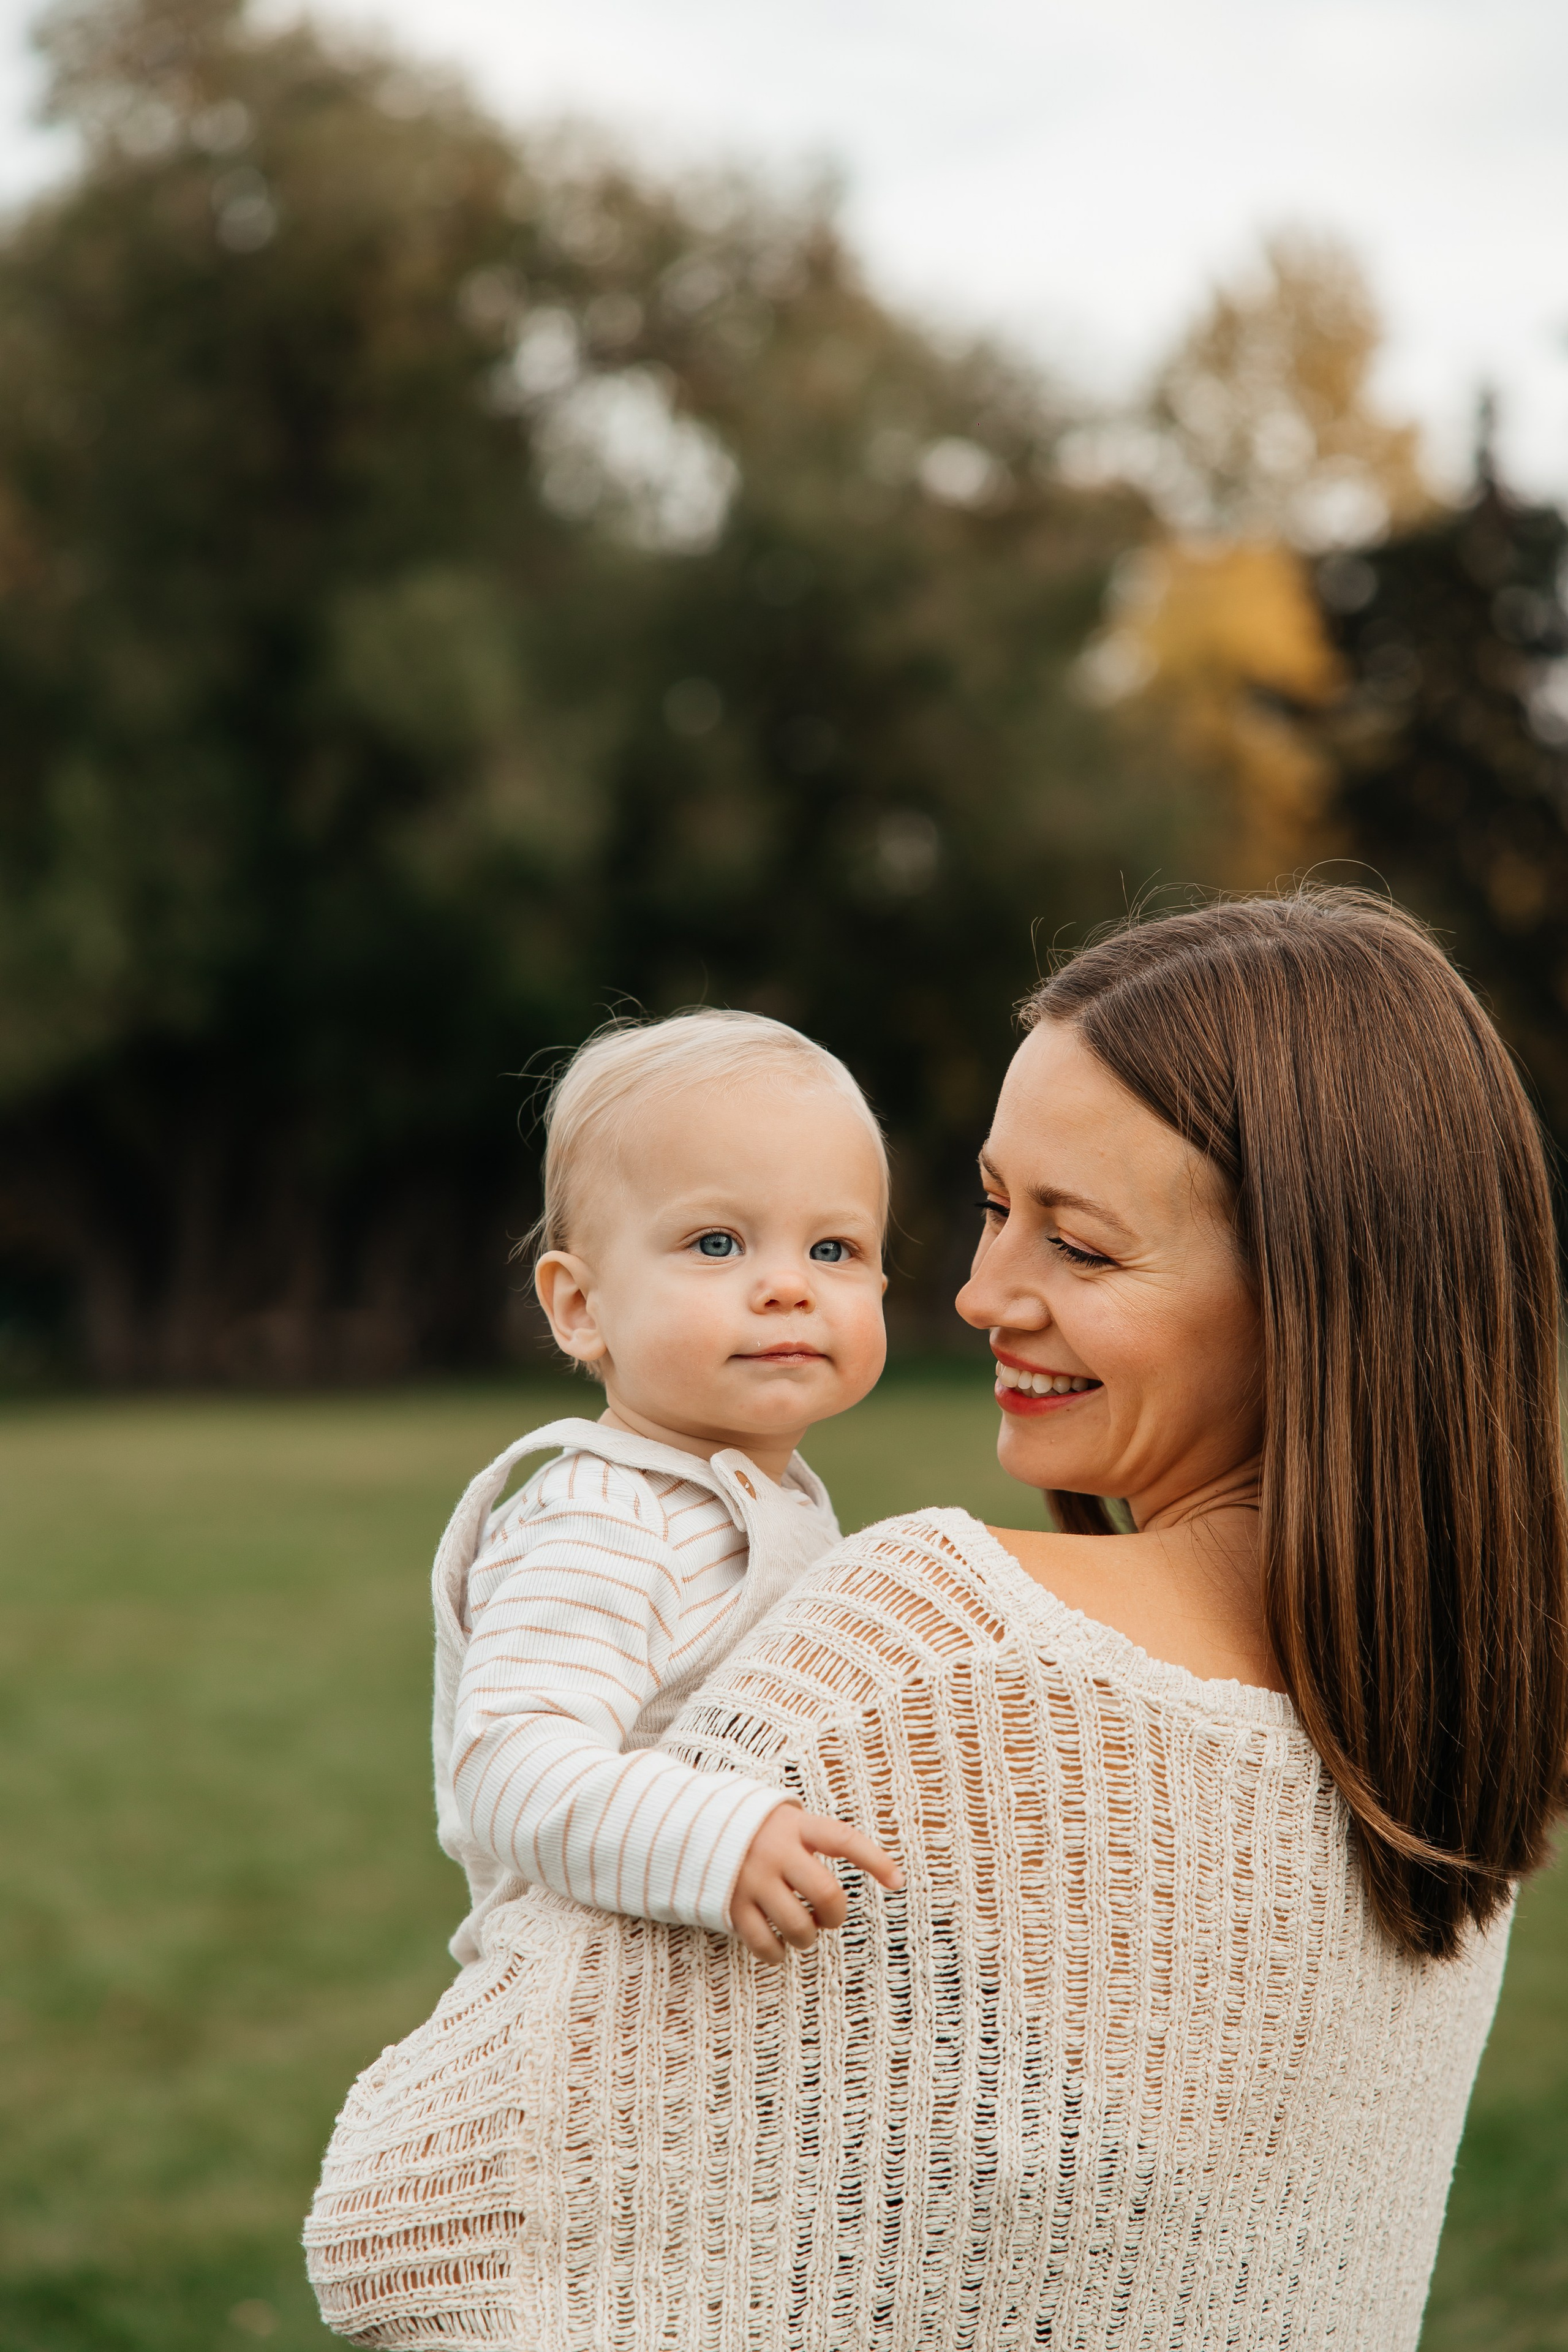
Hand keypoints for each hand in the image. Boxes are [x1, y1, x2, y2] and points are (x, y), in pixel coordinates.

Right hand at [729, 1805, 902, 1963]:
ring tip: (802, 1929)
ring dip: (807, 1936)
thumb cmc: (755, 1828)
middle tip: (828, 1917)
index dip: (874, 1860)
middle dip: (835, 1914)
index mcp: (794, 1826)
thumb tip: (865, 1865)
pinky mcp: (732, 1905)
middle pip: (825, 1894)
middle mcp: (775, 1852)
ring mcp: (752, 1880)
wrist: (693, 1826)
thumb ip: (815, 1836)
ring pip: (797, 1926)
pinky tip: (777, 1946)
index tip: (898, 1881)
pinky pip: (764, 1944)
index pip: (843, 1840)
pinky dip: (776, 1953)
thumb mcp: (784, 1818)